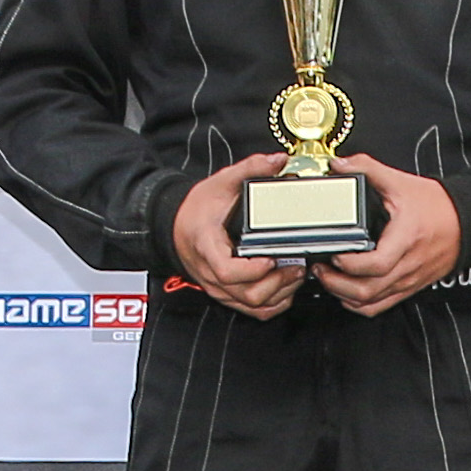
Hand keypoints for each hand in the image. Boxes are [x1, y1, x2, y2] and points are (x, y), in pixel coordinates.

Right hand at [171, 153, 305, 319]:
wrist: (176, 225)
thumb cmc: (196, 210)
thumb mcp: (221, 182)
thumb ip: (250, 168)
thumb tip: (276, 161)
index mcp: (208, 246)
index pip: (226, 270)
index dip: (251, 270)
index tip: (270, 258)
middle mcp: (212, 272)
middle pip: (245, 294)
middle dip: (276, 283)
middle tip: (295, 265)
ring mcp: (219, 286)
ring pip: (251, 305)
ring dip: (278, 294)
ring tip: (294, 274)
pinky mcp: (227, 293)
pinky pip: (252, 310)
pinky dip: (272, 305)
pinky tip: (285, 289)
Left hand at [312, 154, 460, 316]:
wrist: (467, 222)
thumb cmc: (438, 206)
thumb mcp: (401, 182)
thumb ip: (368, 169)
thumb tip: (340, 164)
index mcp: (405, 239)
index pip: (377, 264)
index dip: (350, 264)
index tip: (335, 253)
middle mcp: (407, 265)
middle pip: (368, 290)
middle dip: (337, 284)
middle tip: (321, 269)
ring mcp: (407, 280)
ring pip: (371, 302)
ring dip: (344, 295)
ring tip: (329, 279)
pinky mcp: (408, 287)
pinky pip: (381, 306)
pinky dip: (360, 304)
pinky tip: (347, 293)